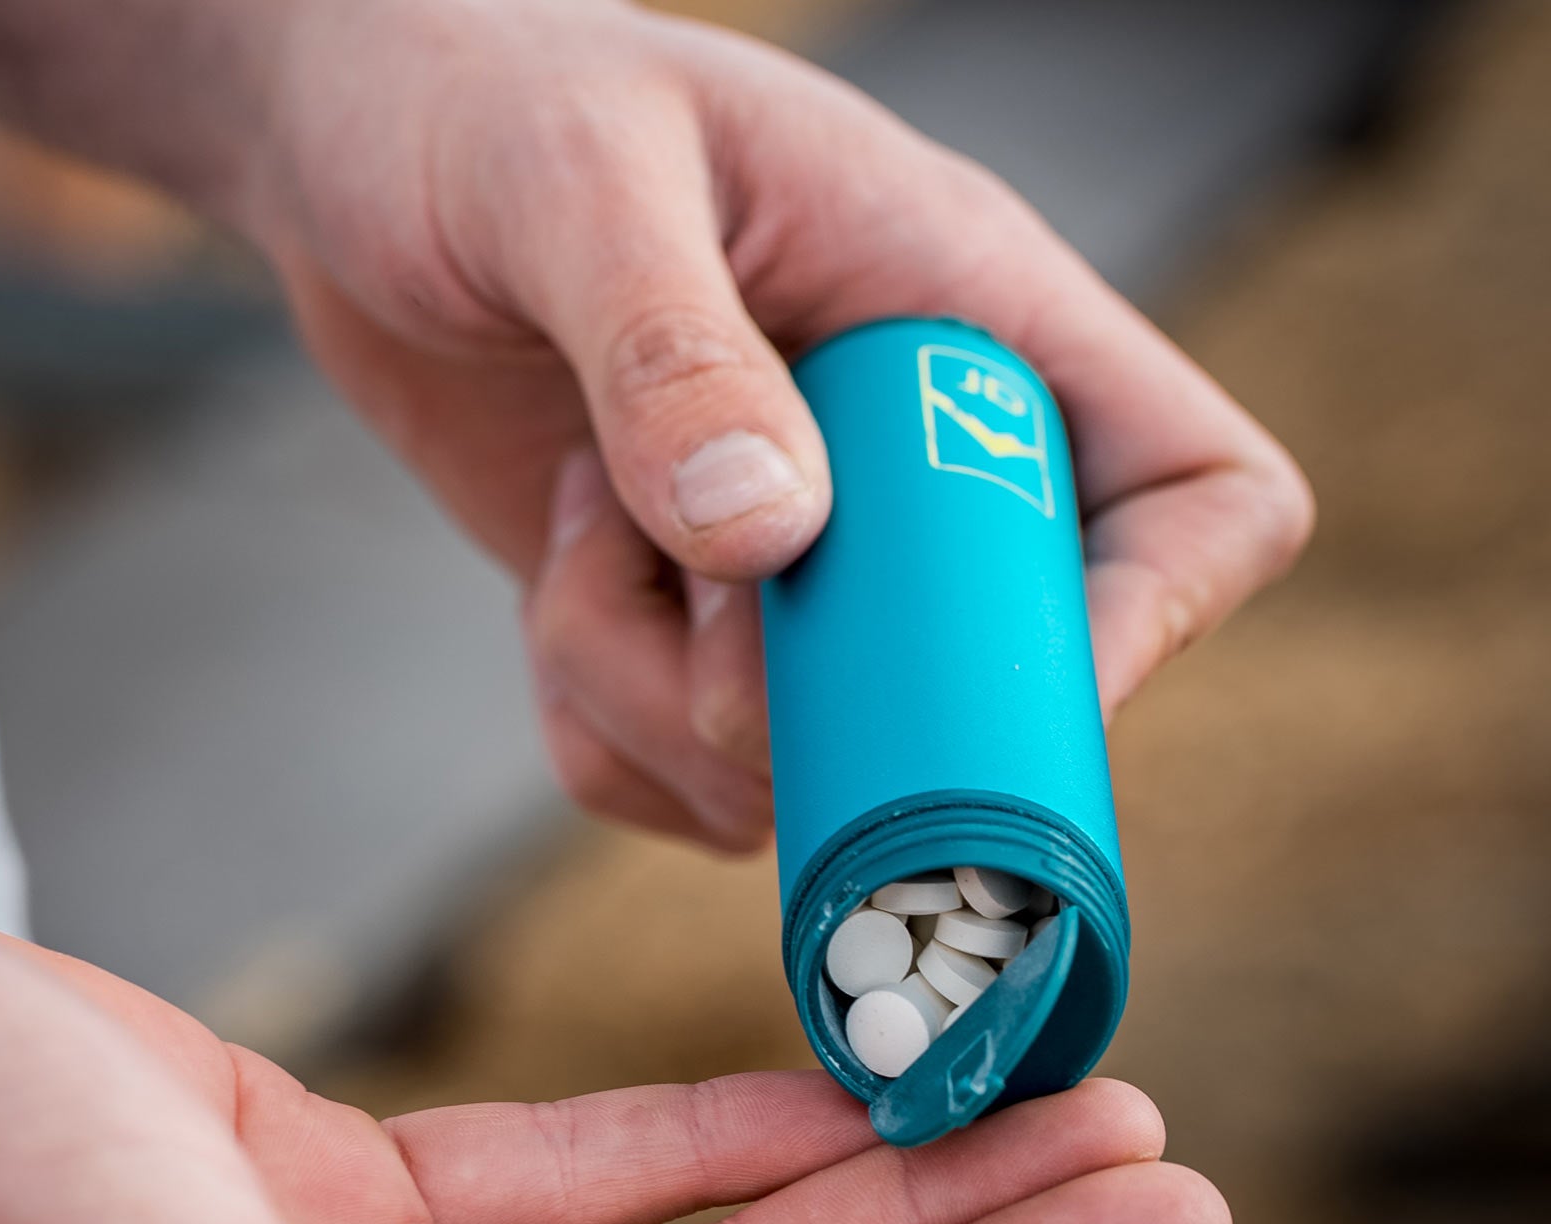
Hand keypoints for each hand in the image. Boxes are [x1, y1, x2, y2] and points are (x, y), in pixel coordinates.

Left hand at [253, 0, 1313, 849]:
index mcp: (967, 315)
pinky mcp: (692, 642)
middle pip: (999, 695)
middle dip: (833, 707)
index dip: (1148, 617)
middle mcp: (913, 470)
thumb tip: (771, 537)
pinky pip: (690, 783)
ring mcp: (805, 577)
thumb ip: (674, 351)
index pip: (1197, 495)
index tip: (982, 677)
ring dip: (670, 706)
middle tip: (692, 601)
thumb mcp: (576, 181)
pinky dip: (608, 734)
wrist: (359, 167)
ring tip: (589, 531)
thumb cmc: (480, 108)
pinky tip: (561, 581)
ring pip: (813, 769)